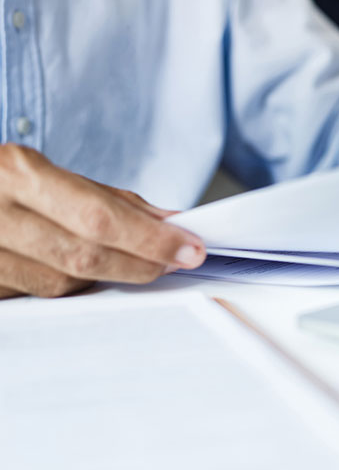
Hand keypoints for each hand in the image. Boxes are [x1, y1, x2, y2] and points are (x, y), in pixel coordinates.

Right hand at [0, 144, 205, 297]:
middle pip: (84, 257)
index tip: (190, 248)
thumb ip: (108, 199)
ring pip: (61, 284)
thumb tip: (169, 222)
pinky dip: (66, 285)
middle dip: (140, 263)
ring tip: (130, 262)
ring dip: (105, 277)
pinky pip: (35, 296)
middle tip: (177, 260)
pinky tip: (80, 272)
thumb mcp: (46, 173)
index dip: (150, 239)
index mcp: (14, 173)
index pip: (99, 217)